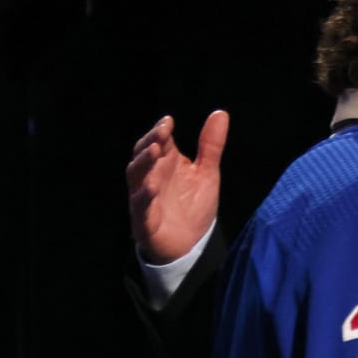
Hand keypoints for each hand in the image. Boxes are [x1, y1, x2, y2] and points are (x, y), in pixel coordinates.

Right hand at [127, 110, 227, 263]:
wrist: (191, 245)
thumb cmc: (193, 206)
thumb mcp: (207, 173)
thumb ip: (211, 145)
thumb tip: (220, 113)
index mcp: (165, 164)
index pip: (158, 141)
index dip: (160, 131)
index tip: (169, 121)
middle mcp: (151, 177)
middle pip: (143, 155)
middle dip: (150, 142)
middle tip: (161, 132)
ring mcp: (145, 198)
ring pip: (137, 177)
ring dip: (144, 163)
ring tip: (155, 151)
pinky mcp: (145, 220)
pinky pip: (140, 206)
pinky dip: (144, 195)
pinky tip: (151, 186)